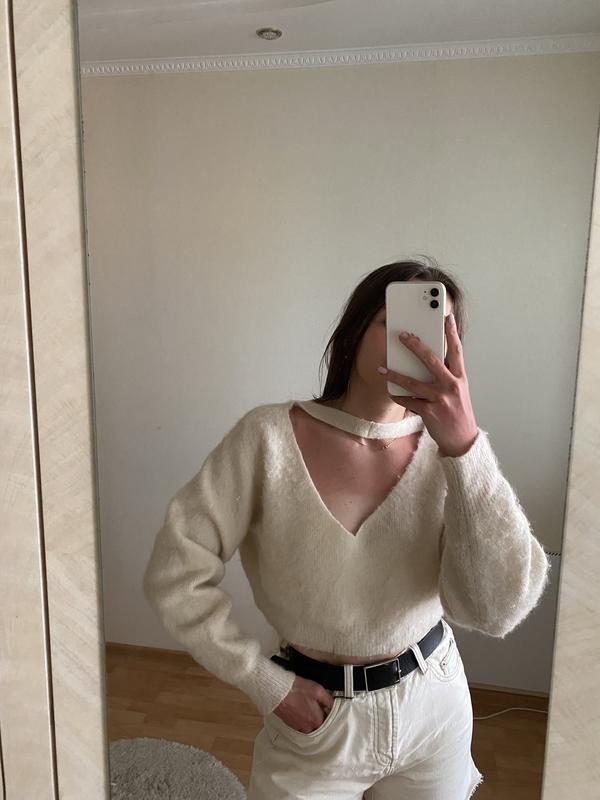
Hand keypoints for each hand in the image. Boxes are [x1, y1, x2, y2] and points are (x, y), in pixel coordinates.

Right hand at [272, 675, 334, 732]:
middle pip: (319, 725)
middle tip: (318, 706)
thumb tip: (334, 705)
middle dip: (320, 716)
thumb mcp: (318, 690)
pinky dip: (301, 718)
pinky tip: (300, 708)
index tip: (327, 706)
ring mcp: (298, 727)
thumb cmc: (296, 689)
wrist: (277, 691)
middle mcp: (308, 728)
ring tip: (307, 706)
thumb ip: (328, 700)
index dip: (328, 712)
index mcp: (317, 720)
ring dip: (310, 718)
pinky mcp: (290, 724)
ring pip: (309, 726)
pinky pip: (300, 724)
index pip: (329, 721)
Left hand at [379, 312, 478, 457]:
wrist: (462, 440)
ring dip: (395, 374)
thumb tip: (426, 360)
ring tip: (382, 369)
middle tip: (402, 335)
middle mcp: (451, 385)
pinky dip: (398, 397)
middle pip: (431, 360)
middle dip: (415, 346)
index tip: (446, 316)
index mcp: (460, 378)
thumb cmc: (458, 413)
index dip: (451, 332)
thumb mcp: (458, 391)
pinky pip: (408, 402)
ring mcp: (440, 399)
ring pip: (413, 382)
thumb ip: (447, 376)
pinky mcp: (430, 412)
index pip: (456, 350)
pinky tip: (390, 392)